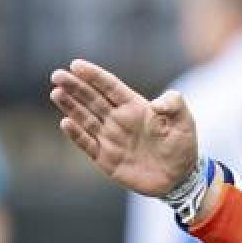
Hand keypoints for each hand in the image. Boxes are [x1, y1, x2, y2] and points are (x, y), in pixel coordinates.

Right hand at [49, 59, 197, 196]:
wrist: (180, 178)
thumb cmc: (183, 146)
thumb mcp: (185, 121)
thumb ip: (175, 104)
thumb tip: (156, 104)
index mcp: (135, 107)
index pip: (110, 87)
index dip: (94, 76)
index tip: (76, 64)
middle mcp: (119, 120)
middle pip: (92, 99)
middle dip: (75, 87)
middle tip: (57, 75)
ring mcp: (111, 139)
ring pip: (85, 118)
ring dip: (70, 106)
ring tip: (57, 92)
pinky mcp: (106, 158)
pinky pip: (87, 144)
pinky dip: (77, 134)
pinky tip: (66, 122)